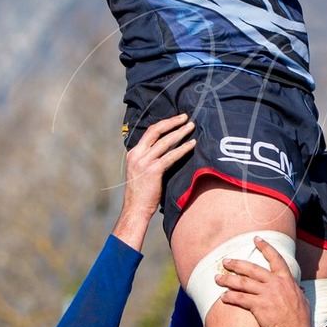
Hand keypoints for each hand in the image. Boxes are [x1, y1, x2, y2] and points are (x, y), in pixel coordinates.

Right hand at [118, 114, 193, 243]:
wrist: (136, 209)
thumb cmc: (142, 193)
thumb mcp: (141, 171)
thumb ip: (150, 159)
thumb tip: (166, 151)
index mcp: (134, 153)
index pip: (149, 132)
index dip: (164, 124)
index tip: (176, 119)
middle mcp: (137, 155)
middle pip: (156, 131)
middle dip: (172, 122)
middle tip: (186, 117)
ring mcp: (144, 162)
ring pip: (165, 142)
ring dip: (180, 132)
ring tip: (191, 127)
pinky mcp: (153, 171)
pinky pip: (171, 156)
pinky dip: (183, 148)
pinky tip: (192, 144)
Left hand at [216, 239, 311, 326]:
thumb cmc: (299, 318)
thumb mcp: (302, 299)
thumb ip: (296, 291)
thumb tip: (297, 289)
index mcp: (286, 280)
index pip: (275, 259)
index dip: (265, 247)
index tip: (256, 239)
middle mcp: (275, 284)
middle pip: (252, 269)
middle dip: (237, 264)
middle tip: (225, 262)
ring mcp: (266, 294)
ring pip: (242, 283)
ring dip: (228, 280)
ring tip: (217, 278)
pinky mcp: (258, 306)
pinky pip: (240, 299)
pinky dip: (230, 297)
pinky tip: (223, 297)